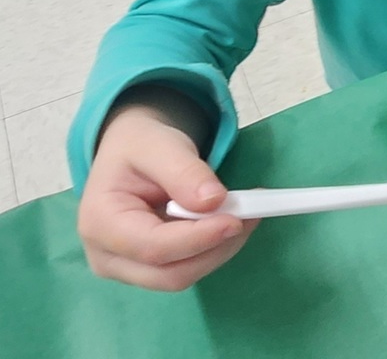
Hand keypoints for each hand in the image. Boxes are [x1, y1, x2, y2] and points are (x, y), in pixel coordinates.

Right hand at [77, 108, 258, 290]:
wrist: (131, 151)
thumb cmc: (140, 146)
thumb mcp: (160, 145)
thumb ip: (184, 172)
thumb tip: (214, 201)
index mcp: (99, 223)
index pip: (154, 247)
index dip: (198, 238)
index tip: (236, 219)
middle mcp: (107, 257)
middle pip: (170, 273)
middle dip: (215, 247)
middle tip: (252, 213)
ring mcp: (126, 268)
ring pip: (182, 275)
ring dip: (220, 248)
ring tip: (247, 212)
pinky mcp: (148, 268)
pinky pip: (187, 267)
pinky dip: (214, 247)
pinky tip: (231, 220)